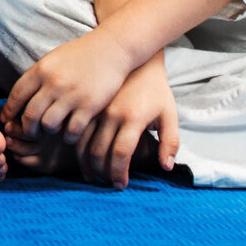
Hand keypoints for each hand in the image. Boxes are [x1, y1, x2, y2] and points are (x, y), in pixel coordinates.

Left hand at [2, 26, 137, 148]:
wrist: (112, 48)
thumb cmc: (80, 54)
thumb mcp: (53, 59)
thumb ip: (38, 76)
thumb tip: (20, 96)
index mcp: (41, 70)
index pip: (16, 95)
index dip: (9, 110)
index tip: (6, 119)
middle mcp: (53, 83)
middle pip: (30, 115)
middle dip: (27, 128)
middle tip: (30, 132)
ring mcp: (72, 95)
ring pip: (49, 125)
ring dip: (49, 131)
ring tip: (53, 130)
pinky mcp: (90, 106)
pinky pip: (72, 130)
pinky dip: (69, 136)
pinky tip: (71, 133)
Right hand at [77, 56, 177, 187]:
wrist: (137, 60)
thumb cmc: (156, 91)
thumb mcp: (169, 115)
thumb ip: (170, 143)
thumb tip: (166, 167)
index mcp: (132, 118)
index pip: (120, 153)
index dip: (118, 173)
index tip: (120, 185)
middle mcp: (111, 114)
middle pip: (98, 150)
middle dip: (102, 172)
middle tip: (106, 183)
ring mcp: (96, 108)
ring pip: (82, 140)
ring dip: (85, 162)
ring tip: (91, 175)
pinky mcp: (87, 104)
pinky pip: (76, 128)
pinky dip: (75, 145)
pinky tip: (80, 156)